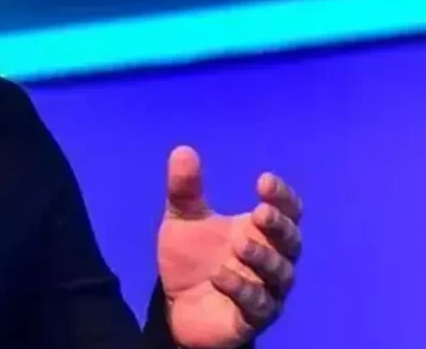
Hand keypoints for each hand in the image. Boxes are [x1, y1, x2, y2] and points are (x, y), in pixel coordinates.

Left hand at [158, 146, 301, 348]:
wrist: (176, 305)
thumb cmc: (191, 259)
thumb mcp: (182, 220)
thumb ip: (184, 189)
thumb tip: (182, 149)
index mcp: (260, 231)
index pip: (287, 211)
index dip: (282, 196)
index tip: (264, 180)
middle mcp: (272, 260)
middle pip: (291, 242)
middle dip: (279, 226)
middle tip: (260, 212)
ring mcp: (266, 290)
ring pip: (280, 274)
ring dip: (263, 257)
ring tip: (240, 245)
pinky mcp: (252, 318)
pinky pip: (258, 304)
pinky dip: (243, 289)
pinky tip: (221, 276)